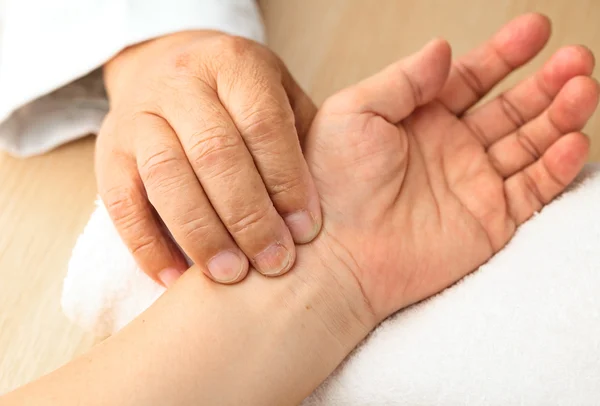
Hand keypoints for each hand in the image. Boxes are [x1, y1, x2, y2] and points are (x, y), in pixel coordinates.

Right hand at [96, 31, 320, 284]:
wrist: (168, 68)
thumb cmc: (240, 97)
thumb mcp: (280, 97)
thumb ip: (302, 139)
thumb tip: (326, 205)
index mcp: (234, 65)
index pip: (262, 124)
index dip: (286, 180)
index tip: (306, 230)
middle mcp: (182, 83)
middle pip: (214, 152)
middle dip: (248, 216)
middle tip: (274, 263)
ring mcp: (138, 116)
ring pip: (166, 176)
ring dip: (201, 233)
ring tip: (230, 275)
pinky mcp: (108, 150)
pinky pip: (120, 202)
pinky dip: (147, 245)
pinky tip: (175, 277)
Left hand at [305, 13, 597, 320]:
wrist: (338, 255)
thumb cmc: (332, 185)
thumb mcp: (354, 113)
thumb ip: (402, 80)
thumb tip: (443, 49)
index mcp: (418, 120)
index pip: (471, 78)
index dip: (505, 53)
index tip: (536, 29)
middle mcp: (450, 149)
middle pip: (510, 108)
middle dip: (546, 83)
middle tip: (576, 59)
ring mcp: (472, 184)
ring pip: (530, 144)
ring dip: (560, 116)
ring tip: (584, 89)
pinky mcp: (489, 221)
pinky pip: (533, 190)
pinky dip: (557, 167)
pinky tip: (573, 141)